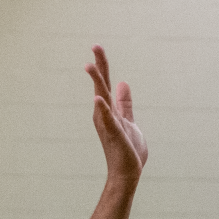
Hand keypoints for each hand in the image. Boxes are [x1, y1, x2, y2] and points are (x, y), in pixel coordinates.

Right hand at [86, 45, 146, 181]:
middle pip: (101, 85)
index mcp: (109, 110)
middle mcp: (104, 114)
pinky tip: (98, 99)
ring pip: (101, 99)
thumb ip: (125, 103)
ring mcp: (108, 124)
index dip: (102, 64)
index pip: (105, 83)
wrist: (128, 173)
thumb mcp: (129, 121)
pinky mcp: (114, 134)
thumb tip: (123, 84)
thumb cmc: (128, 150)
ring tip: (89, 66)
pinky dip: (102, 109)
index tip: (97, 47)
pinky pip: (108, 120)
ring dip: (96, 82)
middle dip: (99, 66)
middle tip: (95, 45)